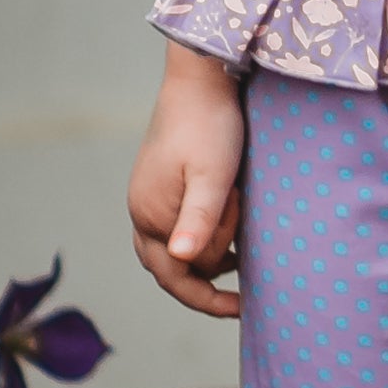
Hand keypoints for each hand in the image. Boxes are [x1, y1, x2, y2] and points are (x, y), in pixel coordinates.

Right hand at [128, 49, 251, 315]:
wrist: (200, 78)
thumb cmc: (211, 125)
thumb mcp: (213, 175)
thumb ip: (200, 219)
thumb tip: (184, 260)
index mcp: (150, 214)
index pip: (174, 277)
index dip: (206, 300)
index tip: (241, 309)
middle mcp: (142, 211)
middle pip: (172, 268)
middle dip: (208, 274)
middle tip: (245, 262)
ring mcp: (150, 198)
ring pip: (178, 248)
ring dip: (209, 253)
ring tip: (242, 247)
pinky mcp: (163, 185)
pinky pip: (180, 227)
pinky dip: (206, 236)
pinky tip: (232, 234)